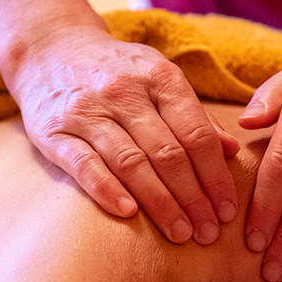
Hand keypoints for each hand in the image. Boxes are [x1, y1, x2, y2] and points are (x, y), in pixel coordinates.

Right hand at [6, 25, 239, 243]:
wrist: (50, 48)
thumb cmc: (118, 72)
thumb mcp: (159, 79)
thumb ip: (195, 115)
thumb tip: (231, 151)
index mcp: (160, 78)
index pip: (196, 135)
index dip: (216, 177)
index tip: (228, 210)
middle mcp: (124, 93)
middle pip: (168, 154)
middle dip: (193, 198)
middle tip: (209, 233)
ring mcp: (88, 111)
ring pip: (131, 163)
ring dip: (160, 203)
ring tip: (180, 233)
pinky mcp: (53, 131)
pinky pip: (84, 164)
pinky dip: (107, 190)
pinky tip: (129, 213)